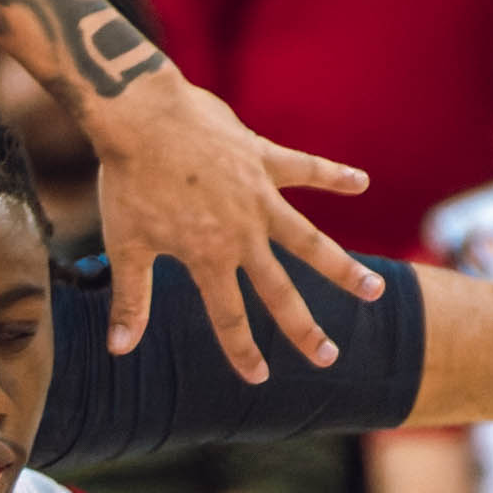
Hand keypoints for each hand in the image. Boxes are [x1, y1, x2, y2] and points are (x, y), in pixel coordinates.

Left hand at [81, 66, 382, 379]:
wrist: (141, 115)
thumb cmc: (129, 180)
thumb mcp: (125, 244)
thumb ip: (130, 298)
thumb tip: (119, 349)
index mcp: (208, 257)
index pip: (229, 316)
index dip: (243, 351)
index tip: (260, 378)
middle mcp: (242, 234)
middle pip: (279, 290)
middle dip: (303, 328)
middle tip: (329, 357)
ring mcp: (259, 196)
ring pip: (310, 240)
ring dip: (342, 267)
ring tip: (374, 291)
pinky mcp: (263, 158)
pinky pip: (307, 168)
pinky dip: (334, 174)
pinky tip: (362, 182)